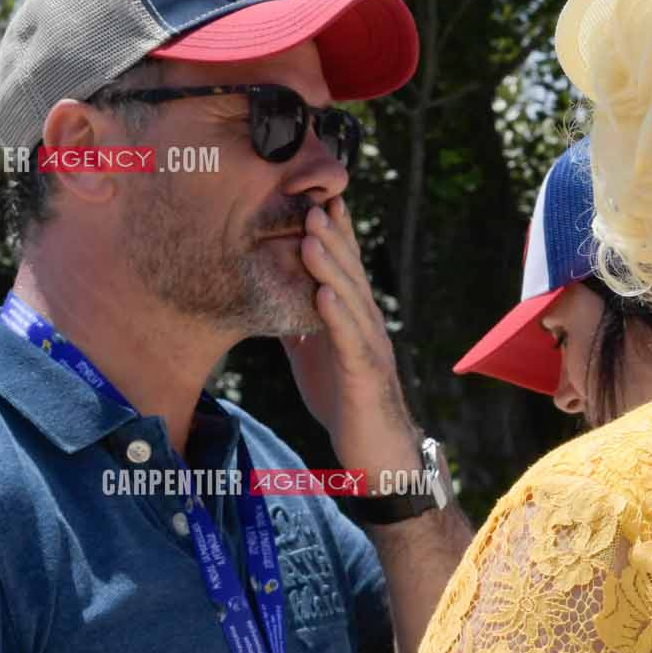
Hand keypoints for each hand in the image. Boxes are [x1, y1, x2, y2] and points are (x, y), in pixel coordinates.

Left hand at [284, 196, 419, 475]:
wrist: (376, 453)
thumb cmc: (347, 403)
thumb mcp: (315, 356)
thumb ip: (302, 324)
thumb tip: (275, 295)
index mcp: (353, 320)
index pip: (344, 270)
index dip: (335, 235)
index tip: (319, 199)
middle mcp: (367, 325)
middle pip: (349, 273)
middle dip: (332, 237)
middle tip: (314, 201)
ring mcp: (369, 347)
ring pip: (350, 299)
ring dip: (332, 265)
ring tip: (315, 234)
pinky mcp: (365, 374)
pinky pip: (350, 341)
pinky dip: (337, 315)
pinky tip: (324, 295)